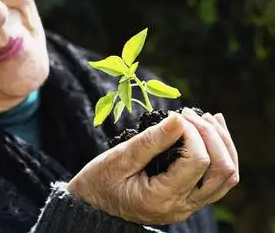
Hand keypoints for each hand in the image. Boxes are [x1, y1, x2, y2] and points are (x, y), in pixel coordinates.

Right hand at [66, 108, 238, 224]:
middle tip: (190, 114)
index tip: (176, 116)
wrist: (95, 203)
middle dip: (212, 136)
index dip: (192, 133)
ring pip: (226, 177)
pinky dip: (220, 154)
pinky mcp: (188, 199)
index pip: (197, 162)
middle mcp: (181, 207)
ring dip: (222, 144)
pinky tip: (211, 131)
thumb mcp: (120, 158)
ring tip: (207, 119)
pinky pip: (217, 180)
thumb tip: (178, 118)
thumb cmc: (100, 181)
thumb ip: (151, 140)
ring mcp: (188, 205)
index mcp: (162, 198)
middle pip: (221, 171)